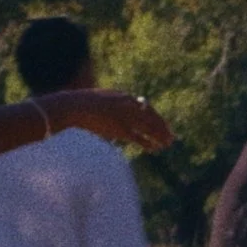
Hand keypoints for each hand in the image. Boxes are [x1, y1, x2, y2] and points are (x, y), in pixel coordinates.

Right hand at [42, 89, 173, 151]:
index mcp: (125, 98)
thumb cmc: (85, 104)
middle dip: (162, 128)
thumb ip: (115, 104)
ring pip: (148, 127)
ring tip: (167, 144)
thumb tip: (122, 110)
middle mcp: (128, 106)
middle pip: (151, 118)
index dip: (156, 118)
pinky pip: (138, 137)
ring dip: (159, 136)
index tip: (163, 125)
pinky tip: (155, 148)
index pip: (147, 108)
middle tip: (172, 137)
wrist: (75, 106)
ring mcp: (125, 117)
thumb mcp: (103, 99)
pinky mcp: (119, 128)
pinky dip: (147, 143)